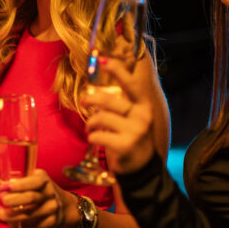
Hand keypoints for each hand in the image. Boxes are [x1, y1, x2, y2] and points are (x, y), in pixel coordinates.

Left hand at [0, 169, 69, 227]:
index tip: (2, 187)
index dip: (17, 185)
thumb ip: (14, 183)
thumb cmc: (42, 191)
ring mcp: (52, 209)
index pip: (32, 182)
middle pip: (30, 198)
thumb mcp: (32, 181)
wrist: (65, 206)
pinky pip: (31, 225)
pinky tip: (9, 221)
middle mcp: (50, 194)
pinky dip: (17, 224)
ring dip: (10, 215)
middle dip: (11, 200)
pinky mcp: (51, 223)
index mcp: (44, 180)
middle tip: (1, 199)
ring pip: (28, 215)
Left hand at [82, 57, 154, 173]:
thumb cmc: (130, 137)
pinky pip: (98, 135)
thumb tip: (96, 89)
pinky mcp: (125, 145)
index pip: (132, 84)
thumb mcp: (131, 117)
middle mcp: (142, 116)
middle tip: (84, 101)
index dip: (117, 70)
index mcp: (144, 105)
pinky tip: (94, 139)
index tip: (102, 59)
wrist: (140, 167)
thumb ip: (120, 103)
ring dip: (90, 122)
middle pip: (109, 100)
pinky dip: (92, 137)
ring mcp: (135, 131)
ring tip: (90, 127)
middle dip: (92, 99)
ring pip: (101, 117)